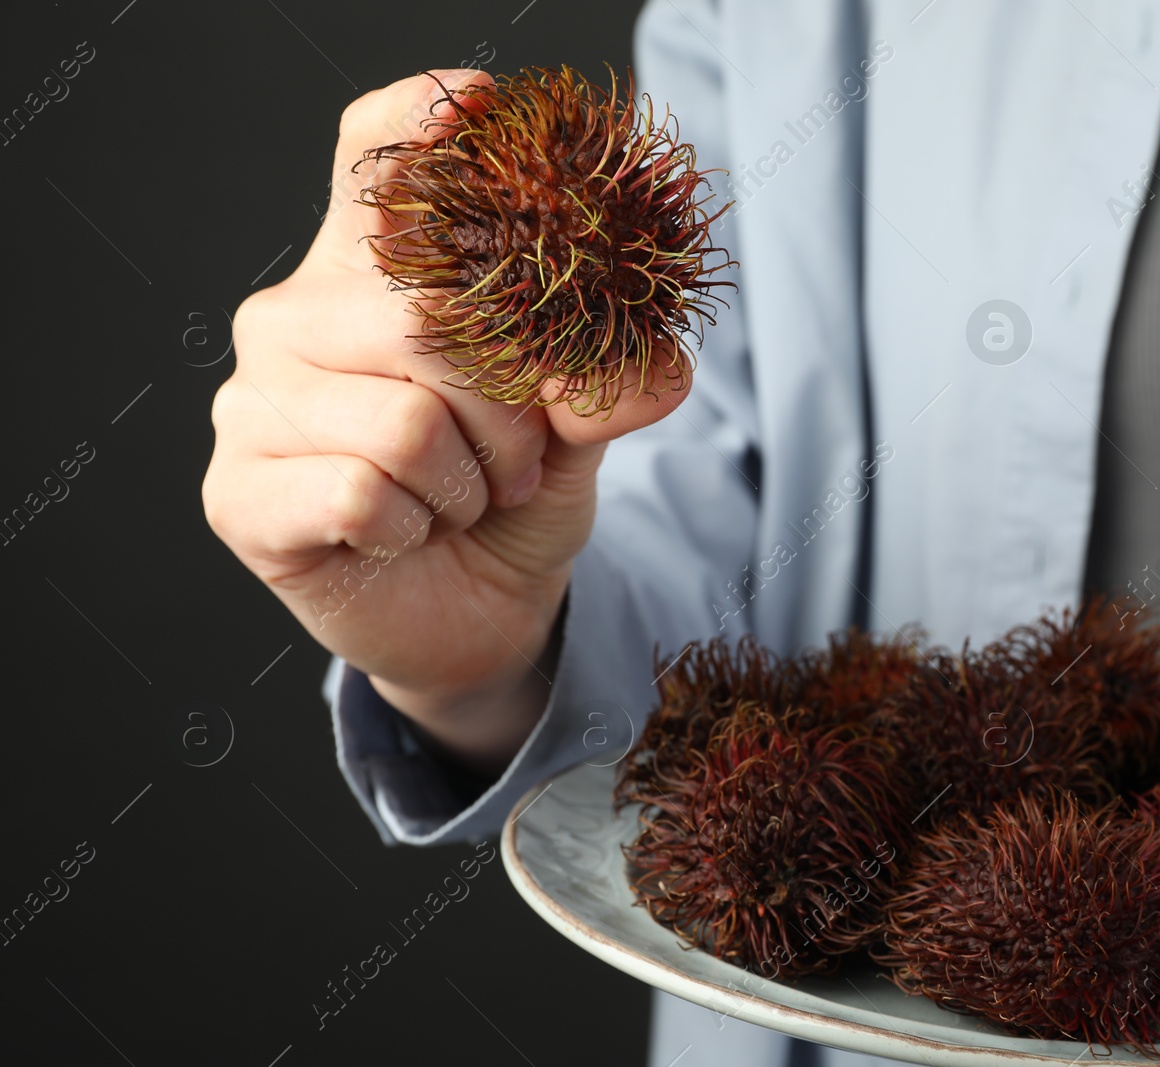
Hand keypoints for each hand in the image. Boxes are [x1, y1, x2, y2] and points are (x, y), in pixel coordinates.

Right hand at [202, 71, 690, 774]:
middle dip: (508, 412)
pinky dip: (415, 527)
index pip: (369, 156)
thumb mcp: (577, 428)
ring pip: (403, 418)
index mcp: (371, 273)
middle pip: (423, 320)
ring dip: (467, 482)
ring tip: (459, 501)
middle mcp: (294, 316)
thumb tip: (659, 366)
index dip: (416, 120)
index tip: (477, 109)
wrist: (477, 613)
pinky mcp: (238, 492)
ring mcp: (253, 402)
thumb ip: (605, 382)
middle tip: (514, 463)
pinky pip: (361, 491)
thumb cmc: (512, 496)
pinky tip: (402, 535)